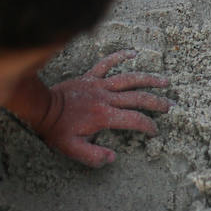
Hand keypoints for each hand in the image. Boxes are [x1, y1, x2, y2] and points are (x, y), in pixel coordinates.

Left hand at [29, 50, 170, 166]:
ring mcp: (99, 86)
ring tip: (165, 81)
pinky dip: (119, 57)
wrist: (40, 108)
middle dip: (157, 103)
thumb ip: (94, 156)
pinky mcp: (90, 77)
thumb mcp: (72, 149)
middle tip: (170, 106)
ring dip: (149, 80)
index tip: (154, 131)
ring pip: (129, 79)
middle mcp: (105, 98)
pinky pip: (106, 63)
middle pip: (138, 98)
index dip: (148, 126)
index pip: (134, 120)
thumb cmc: (56, 130)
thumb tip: (113, 157)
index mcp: (104, 116)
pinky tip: (133, 53)